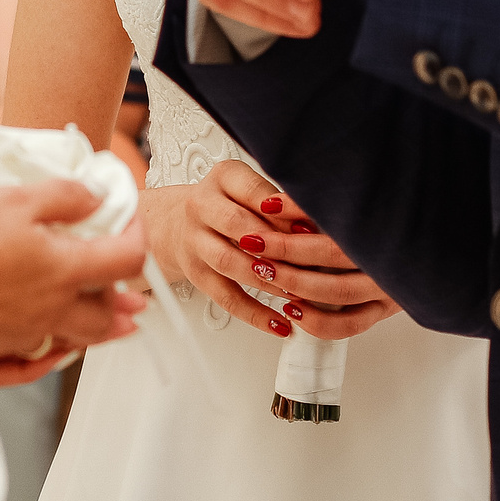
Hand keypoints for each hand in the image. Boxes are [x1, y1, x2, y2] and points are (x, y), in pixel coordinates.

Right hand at [0, 180, 149, 360]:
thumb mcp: (15, 198)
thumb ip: (64, 196)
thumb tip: (96, 197)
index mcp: (65, 270)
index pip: (127, 258)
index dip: (138, 235)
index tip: (130, 219)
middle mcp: (54, 308)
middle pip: (107, 315)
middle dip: (122, 299)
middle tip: (129, 289)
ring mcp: (28, 331)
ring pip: (77, 338)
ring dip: (97, 326)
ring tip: (107, 319)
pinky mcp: (2, 345)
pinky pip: (42, 353)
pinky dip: (56, 345)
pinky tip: (55, 340)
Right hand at [140, 161, 395, 339]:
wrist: (177, 223)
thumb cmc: (227, 203)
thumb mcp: (249, 186)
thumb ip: (280, 200)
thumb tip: (322, 221)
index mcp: (222, 178)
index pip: (253, 190)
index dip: (284, 211)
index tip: (313, 227)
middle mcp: (201, 207)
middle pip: (238, 224)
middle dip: (277, 245)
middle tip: (310, 261)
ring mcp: (195, 242)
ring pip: (231, 263)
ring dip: (269, 279)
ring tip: (300, 292)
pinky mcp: (197, 275)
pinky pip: (226, 298)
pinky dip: (256, 314)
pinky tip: (281, 323)